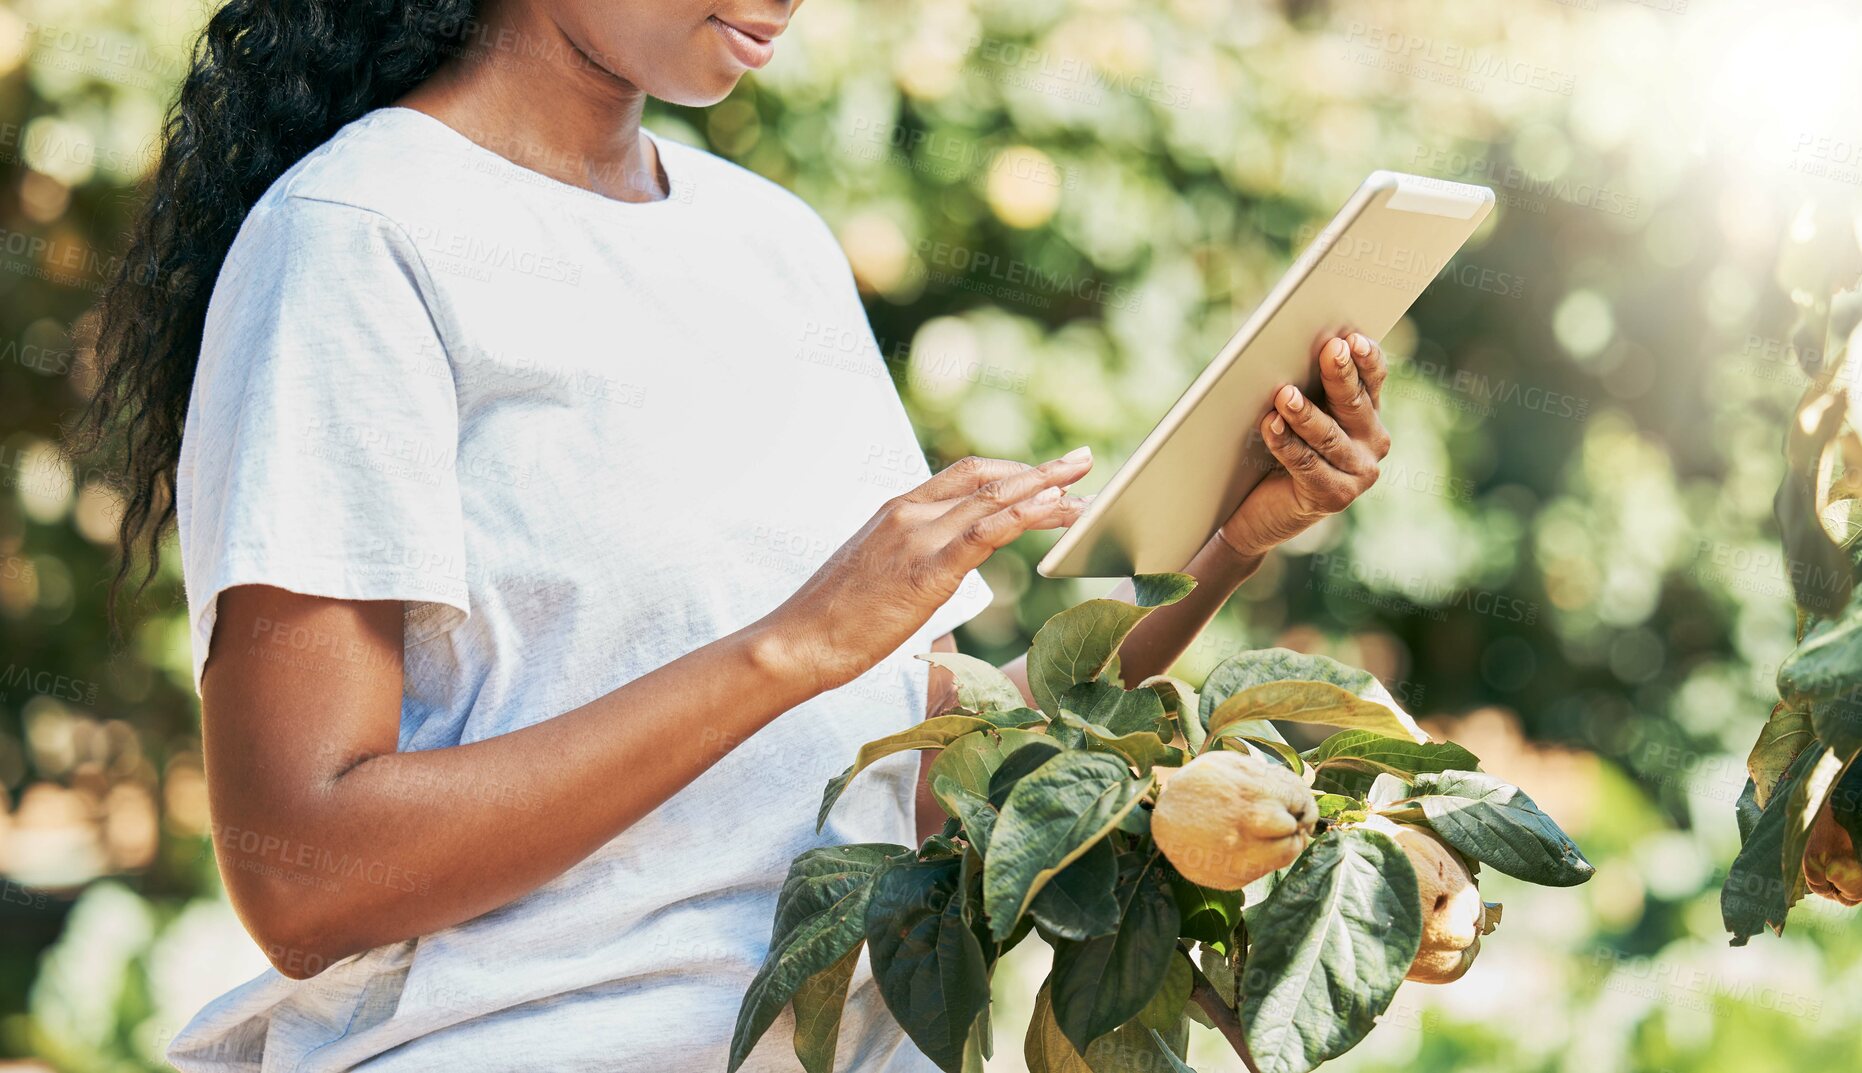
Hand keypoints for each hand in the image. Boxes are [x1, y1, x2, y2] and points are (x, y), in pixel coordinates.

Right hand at [774, 450, 1093, 690]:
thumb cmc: (830, 623)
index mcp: (897, 510)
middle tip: (1083, 463)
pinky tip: (1056, 513)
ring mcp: (917, 536)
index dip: (1010, 470)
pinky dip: (1026, 516)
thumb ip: (910, 565)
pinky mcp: (927, 569)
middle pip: (988, 477)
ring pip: (996, 498)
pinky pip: (987, 532)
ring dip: (1048, 489)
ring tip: (1088, 488)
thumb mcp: (875, 579)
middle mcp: (909, 511)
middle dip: (1041, 469)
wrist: (796, 642)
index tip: (1044, 473)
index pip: (964, 475)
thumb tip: (934, 578)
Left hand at [1217, 333, 1390, 559]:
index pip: (1373, 379)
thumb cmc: (1275, 452)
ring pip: (1329, 436)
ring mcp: (1358, 473)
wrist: (1258, 511)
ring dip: (1304, 413)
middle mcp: (1372, 442)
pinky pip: (1307, 465)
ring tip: (1284, 394)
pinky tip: (1270, 425)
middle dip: (1340, 374)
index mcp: (1367, 413)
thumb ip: (1305, 386)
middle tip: (1329, 350)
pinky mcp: (1335, 497)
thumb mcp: (1297, 415)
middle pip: (1354, 403)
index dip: (1366, 358)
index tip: (1352, 337)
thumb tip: (1289, 350)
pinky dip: (1286, 444)